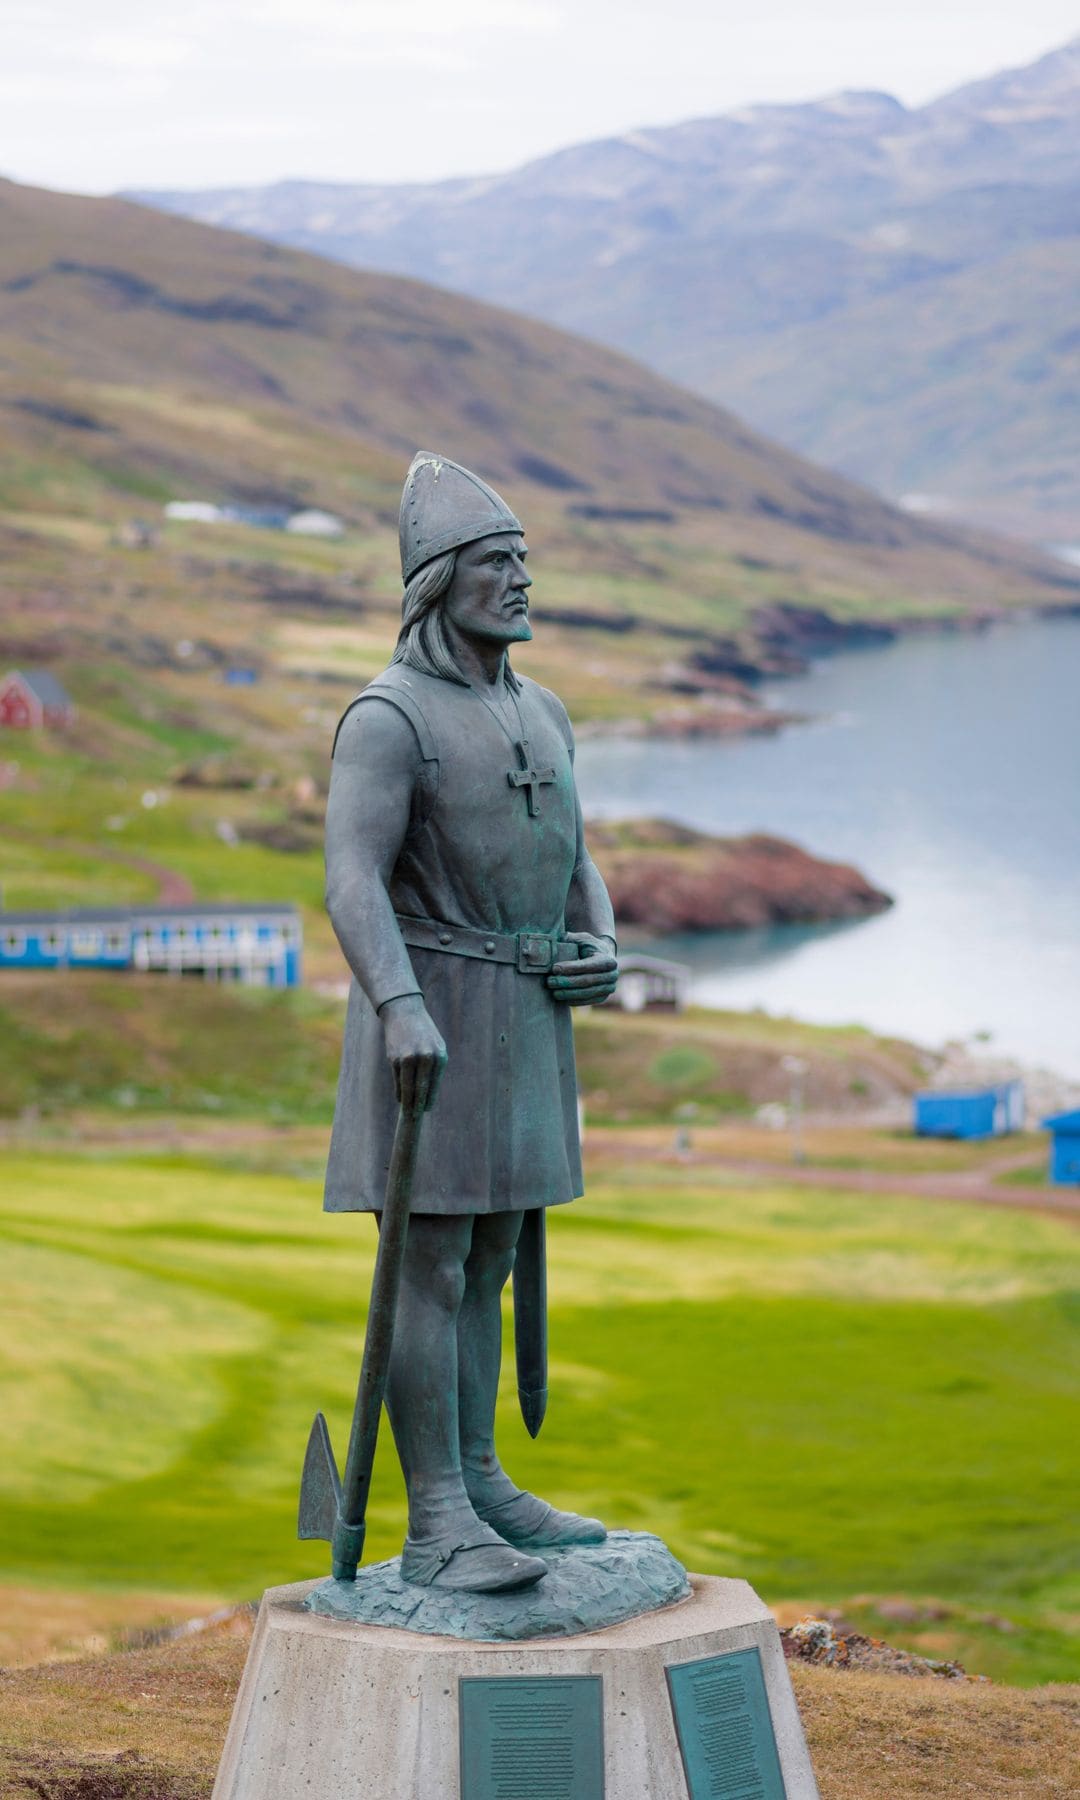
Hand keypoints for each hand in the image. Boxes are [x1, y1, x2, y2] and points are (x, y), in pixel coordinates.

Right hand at [379, 994, 447, 1112]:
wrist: (404, 1012)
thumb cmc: (422, 1032)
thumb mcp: (434, 1046)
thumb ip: (433, 1067)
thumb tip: (428, 1093)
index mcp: (439, 1056)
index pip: (434, 1084)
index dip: (429, 1099)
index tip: (427, 1110)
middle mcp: (425, 1058)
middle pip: (421, 1089)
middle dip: (418, 1105)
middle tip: (415, 1117)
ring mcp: (409, 1058)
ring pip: (407, 1087)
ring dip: (407, 1102)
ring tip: (407, 1112)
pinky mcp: (394, 1058)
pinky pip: (397, 1080)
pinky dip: (398, 1091)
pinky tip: (399, 1098)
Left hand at [546, 932, 618, 1006]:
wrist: (603, 958)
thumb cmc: (589, 947)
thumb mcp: (582, 939)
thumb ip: (570, 938)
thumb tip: (555, 938)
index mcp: (608, 960)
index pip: (588, 966)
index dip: (570, 968)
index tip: (554, 968)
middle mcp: (613, 975)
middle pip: (587, 981)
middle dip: (566, 982)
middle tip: (550, 981)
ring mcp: (609, 988)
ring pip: (586, 993)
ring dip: (568, 993)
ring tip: (553, 991)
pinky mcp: (603, 997)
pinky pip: (587, 1001)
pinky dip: (573, 1000)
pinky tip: (561, 998)